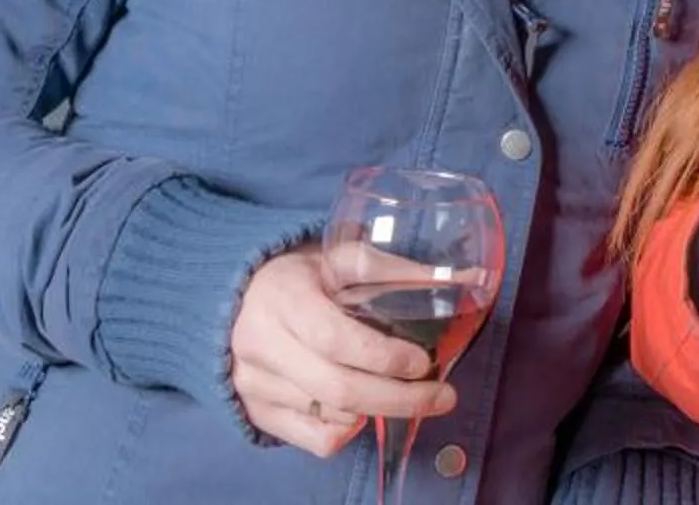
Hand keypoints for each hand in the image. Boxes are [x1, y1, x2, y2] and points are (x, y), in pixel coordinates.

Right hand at [227, 242, 456, 457]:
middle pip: (338, 389)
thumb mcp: (339, 258)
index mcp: (283, 298)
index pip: (334, 339)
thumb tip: (464, 280)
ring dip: (379, 410)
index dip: (383, 357)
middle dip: (400, 399)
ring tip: (407, 393)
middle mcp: (262, 346)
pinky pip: (315, 440)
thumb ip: (393, 269)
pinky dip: (349, 431)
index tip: (423, 361)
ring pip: (331, 417)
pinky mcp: (258, 412)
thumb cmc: (300, 276)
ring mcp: (255, 385)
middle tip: (443, 397)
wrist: (233, 301)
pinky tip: (362, 409)